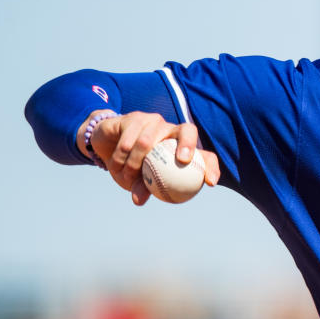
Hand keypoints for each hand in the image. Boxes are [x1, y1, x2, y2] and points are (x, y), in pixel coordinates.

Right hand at [83, 110, 220, 204]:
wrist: (107, 144)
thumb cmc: (131, 165)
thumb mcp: (139, 179)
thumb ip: (143, 187)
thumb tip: (138, 201)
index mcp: (182, 147)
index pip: (205, 155)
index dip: (212, 167)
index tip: (211, 182)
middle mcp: (172, 130)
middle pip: (188, 130)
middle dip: (188, 143)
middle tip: (182, 161)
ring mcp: (154, 121)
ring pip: (147, 142)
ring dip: (134, 163)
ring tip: (126, 177)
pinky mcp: (134, 118)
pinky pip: (128, 141)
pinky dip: (121, 157)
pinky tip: (115, 167)